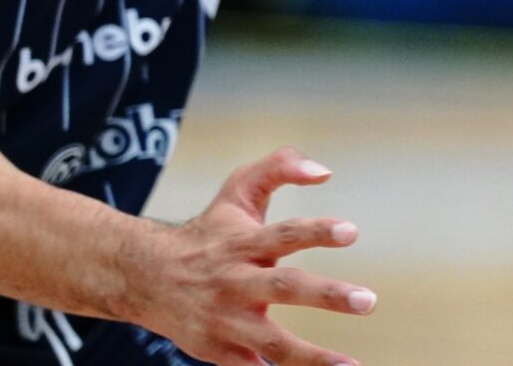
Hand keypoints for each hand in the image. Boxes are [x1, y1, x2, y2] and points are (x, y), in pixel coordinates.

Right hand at [116, 148, 374, 365]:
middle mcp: (235, 282)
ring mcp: (226, 321)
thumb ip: (280, 167)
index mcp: (243, 244)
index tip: (351, 232)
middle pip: (284, 288)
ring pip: (272, 342)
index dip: (317, 232)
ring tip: (352, 365)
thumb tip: (325, 172)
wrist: (144, 277)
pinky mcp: (218, 351)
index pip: (285, 234)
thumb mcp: (238, 190)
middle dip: (328, 296)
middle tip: (368, 301)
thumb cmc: (208, 233)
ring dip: (313, 357)